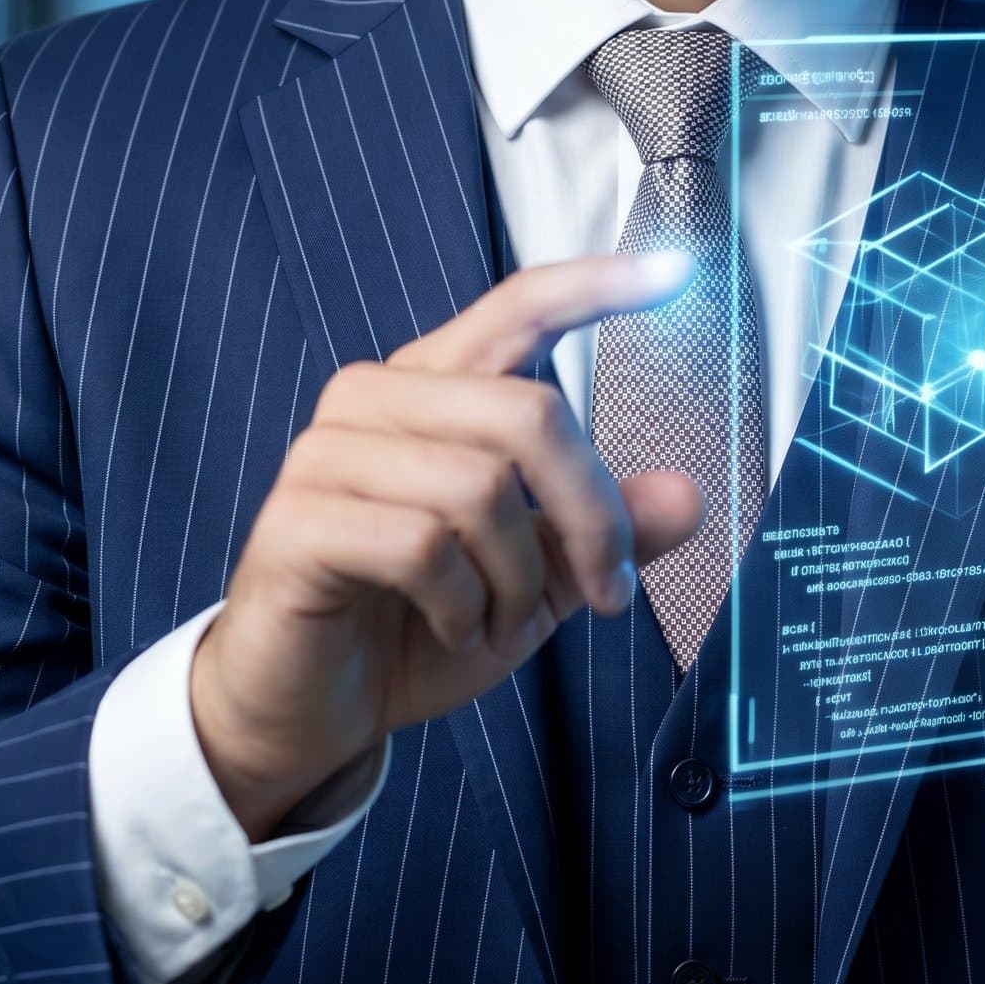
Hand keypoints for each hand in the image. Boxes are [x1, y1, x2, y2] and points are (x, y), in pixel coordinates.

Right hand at [190, 249, 704, 838]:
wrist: (315, 710)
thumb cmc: (416, 627)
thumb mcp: (538, 582)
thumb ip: (604, 533)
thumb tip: (687, 495)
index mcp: (435, 387)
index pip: (519, 308)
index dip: (595, 286)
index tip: (674, 273)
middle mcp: (377, 399)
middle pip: (531, 413)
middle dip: (590, 516)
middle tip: (606, 591)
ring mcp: (328, 454)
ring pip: (482, 488)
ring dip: (518, 581)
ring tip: (496, 622)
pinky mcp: (297, 520)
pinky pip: (423, 546)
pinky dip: (463, 607)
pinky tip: (450, 628)